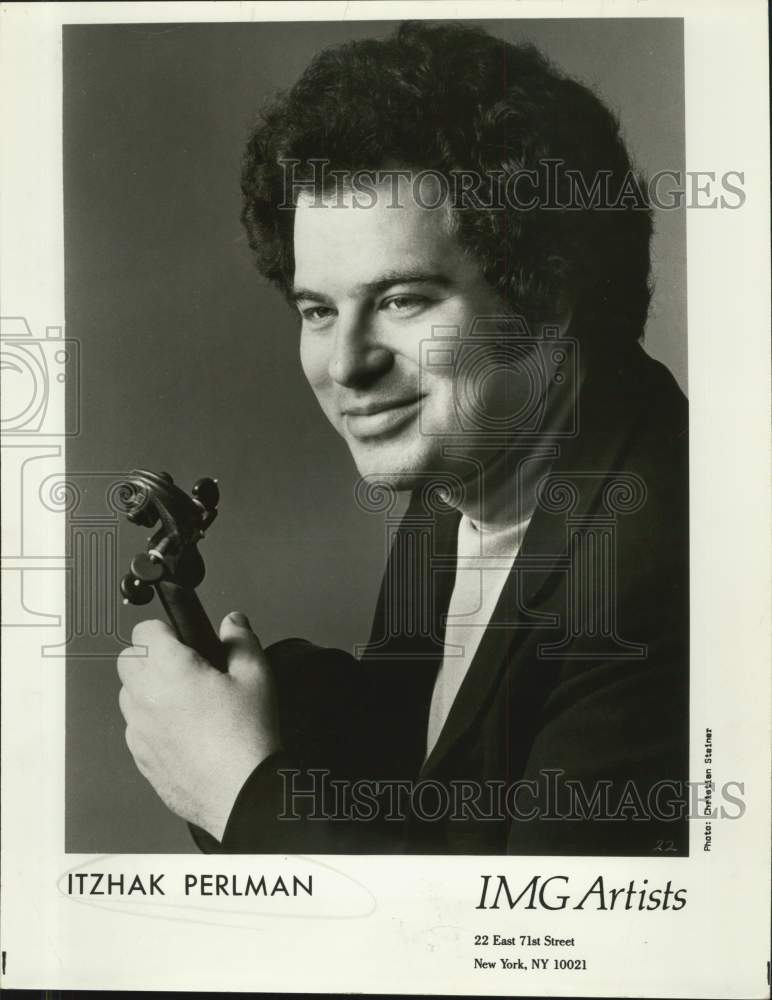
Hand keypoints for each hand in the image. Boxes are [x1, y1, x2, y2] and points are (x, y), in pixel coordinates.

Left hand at [117, 611, 279, 841]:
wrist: (242, 794)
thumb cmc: (247, 739)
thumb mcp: (256, 676)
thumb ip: (241, 640)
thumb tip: (233, 623)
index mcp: (168, 670)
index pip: (144, 630)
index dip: (168, 629)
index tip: (186, 639)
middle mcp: (144, 698)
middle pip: (128, 660)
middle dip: (152, 656)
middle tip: (185, 666)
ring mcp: (139, 731)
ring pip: (128, 695)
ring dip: (149, 689)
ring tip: (187, 700)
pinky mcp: (141, 758)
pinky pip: (137, 729)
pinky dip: (153, 723)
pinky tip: (186, 731)